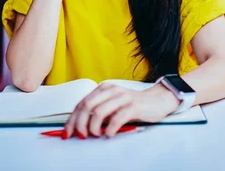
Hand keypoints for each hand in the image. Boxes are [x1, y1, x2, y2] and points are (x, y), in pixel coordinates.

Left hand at [64, 83, 180, 138]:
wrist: (157, 100)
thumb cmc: (132, 105)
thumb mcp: (112, 105)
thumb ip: (98, 111)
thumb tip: (79, 126)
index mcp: (103, 89)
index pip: (81, 103)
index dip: (72, 119)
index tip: (67, 133)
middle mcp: (111, 90)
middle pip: (87, 106)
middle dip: (79, 124)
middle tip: (80, 136)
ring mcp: (122, 97)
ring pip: (99, 112)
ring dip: (93, 127)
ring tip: (95, 135)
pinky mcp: (133, 106)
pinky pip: (117, 118)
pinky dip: (109, 129)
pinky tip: (108, 134)